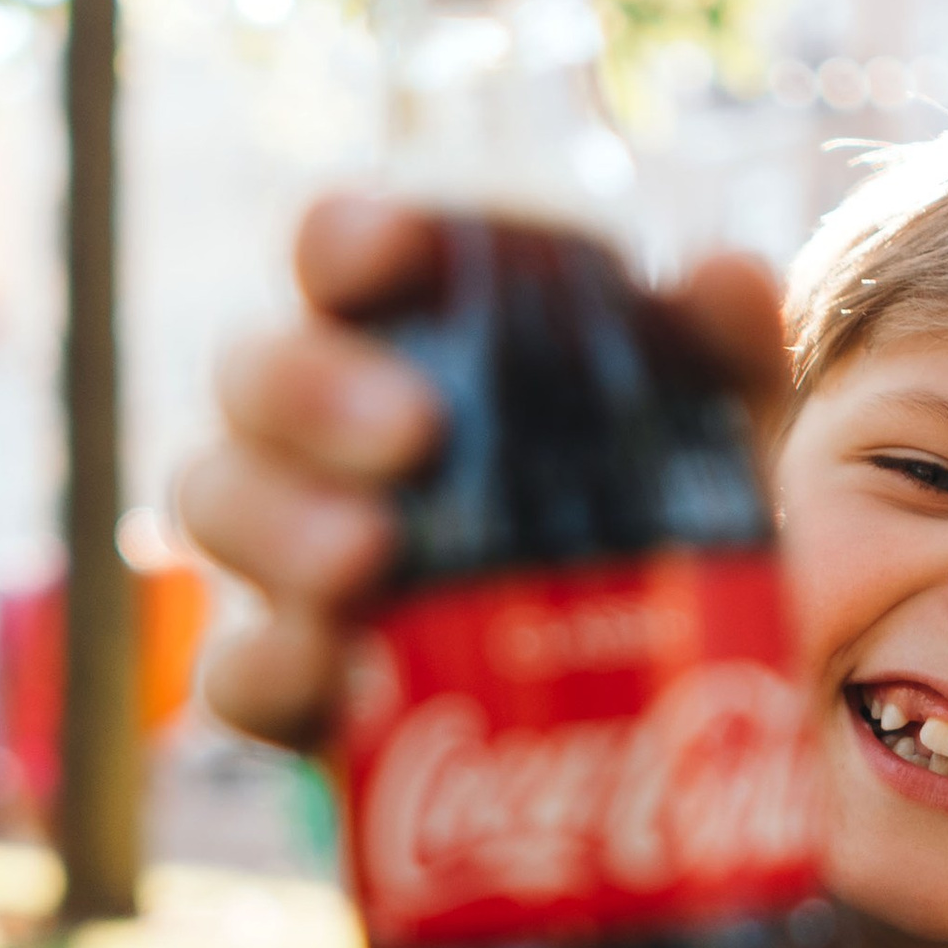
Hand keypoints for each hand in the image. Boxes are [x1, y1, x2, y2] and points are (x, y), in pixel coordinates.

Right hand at [174, 191, 789, 755]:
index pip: (340, 254)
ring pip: (218, 506)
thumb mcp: (711, 445)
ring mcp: (289, 556)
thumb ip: (718, 358)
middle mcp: (319, 432)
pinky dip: (273, 668)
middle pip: (253, 374)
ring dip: (282, 522)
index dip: (346, 239)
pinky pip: (235, 675)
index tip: (387, 252)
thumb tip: (728, 278)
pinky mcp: (294, 685)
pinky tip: (337, 675)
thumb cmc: (654, 526)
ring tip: (370, 554)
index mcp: (407, 336)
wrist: (666, 709)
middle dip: (313, 387)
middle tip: (416, 430)